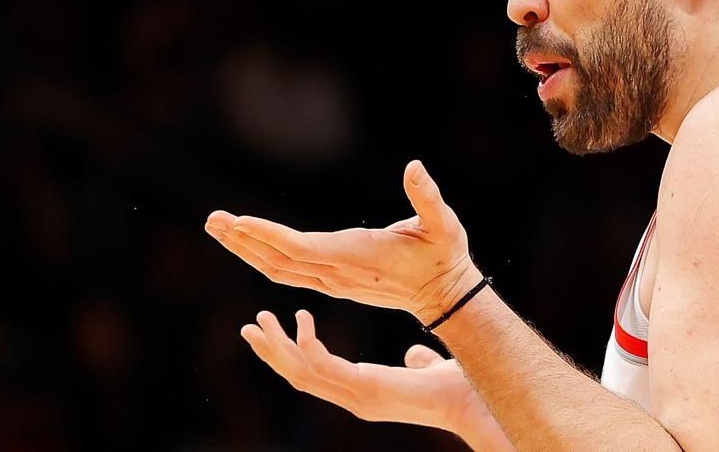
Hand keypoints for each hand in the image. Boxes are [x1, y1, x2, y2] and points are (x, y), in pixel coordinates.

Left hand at [206, 160, 482, 323]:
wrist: (443, 294)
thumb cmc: (444, 254)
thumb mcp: (443, 224)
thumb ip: (427, 197)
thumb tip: (414, 167)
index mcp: (356, 255)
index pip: (301, 248)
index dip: (268, 235)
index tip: (239, 221)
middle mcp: (337, 272)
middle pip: (278, 260)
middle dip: (243, 240)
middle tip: (211, 220)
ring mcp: (332, 280)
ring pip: (278, 268)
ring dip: (246, 248)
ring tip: (218, 226)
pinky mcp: (331, 280)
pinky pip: (288, 270)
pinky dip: (262, 254)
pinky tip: (245, 242)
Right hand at [241, 309, 512, 450]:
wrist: (470, 401)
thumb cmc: (454, 386)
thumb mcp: (426, 368)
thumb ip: (416, 362)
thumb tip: (414, 354)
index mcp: (362, 392)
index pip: (314, 376)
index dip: (289, 356)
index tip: (273, 330)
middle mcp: (353, 397)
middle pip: (296, 377)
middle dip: (270, 353)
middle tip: (248, 328)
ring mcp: (356, 396)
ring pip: (300, 374)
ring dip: (276, 347)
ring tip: (260, 320)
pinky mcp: (364, 389)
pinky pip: (322, 366)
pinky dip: (306, 343)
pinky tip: (301, 317)